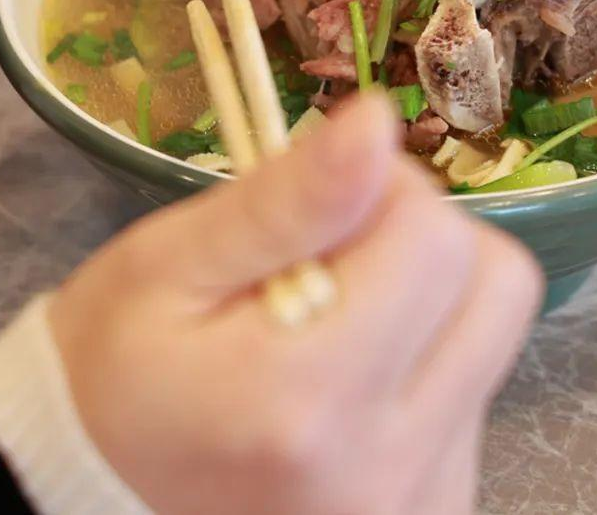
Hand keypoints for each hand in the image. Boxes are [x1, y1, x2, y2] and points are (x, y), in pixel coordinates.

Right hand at [49, 95, 541, 514]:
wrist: (101, 492)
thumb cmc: (122, 364)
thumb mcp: (167, 264)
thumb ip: (282, 199)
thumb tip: (377, 121)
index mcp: (310, 396)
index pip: (435, 237)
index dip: (382, 188)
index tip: (317, 201)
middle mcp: (387, 464)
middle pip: (495, 283)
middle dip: (420, 235)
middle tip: (331, 250)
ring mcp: (422, 500)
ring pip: (493, 331)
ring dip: (430, 297)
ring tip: (336, 315)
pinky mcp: (440, 510)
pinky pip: (479, 391)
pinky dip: (427, 359)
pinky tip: (353, 373)